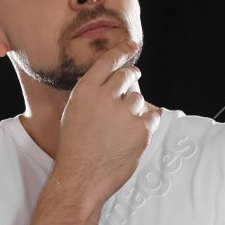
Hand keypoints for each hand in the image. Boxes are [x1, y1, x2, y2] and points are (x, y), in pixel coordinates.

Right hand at [54, 39, 160, 205]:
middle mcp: (105, 98)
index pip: (108, 61)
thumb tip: (104, 83)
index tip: (131, 46)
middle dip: (133, 75)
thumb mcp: (72, 114)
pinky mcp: (141, 130)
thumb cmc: (74, 151)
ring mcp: (124, 113)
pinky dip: (146, 123)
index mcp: (85, 91)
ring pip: (139, 99)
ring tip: (121, 126)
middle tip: (134, 76)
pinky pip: (151, 117)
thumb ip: (89, 96)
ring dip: (135, 107)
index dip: (122, 51)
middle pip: (127, 76)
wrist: (81, 178)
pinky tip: (134, 134)